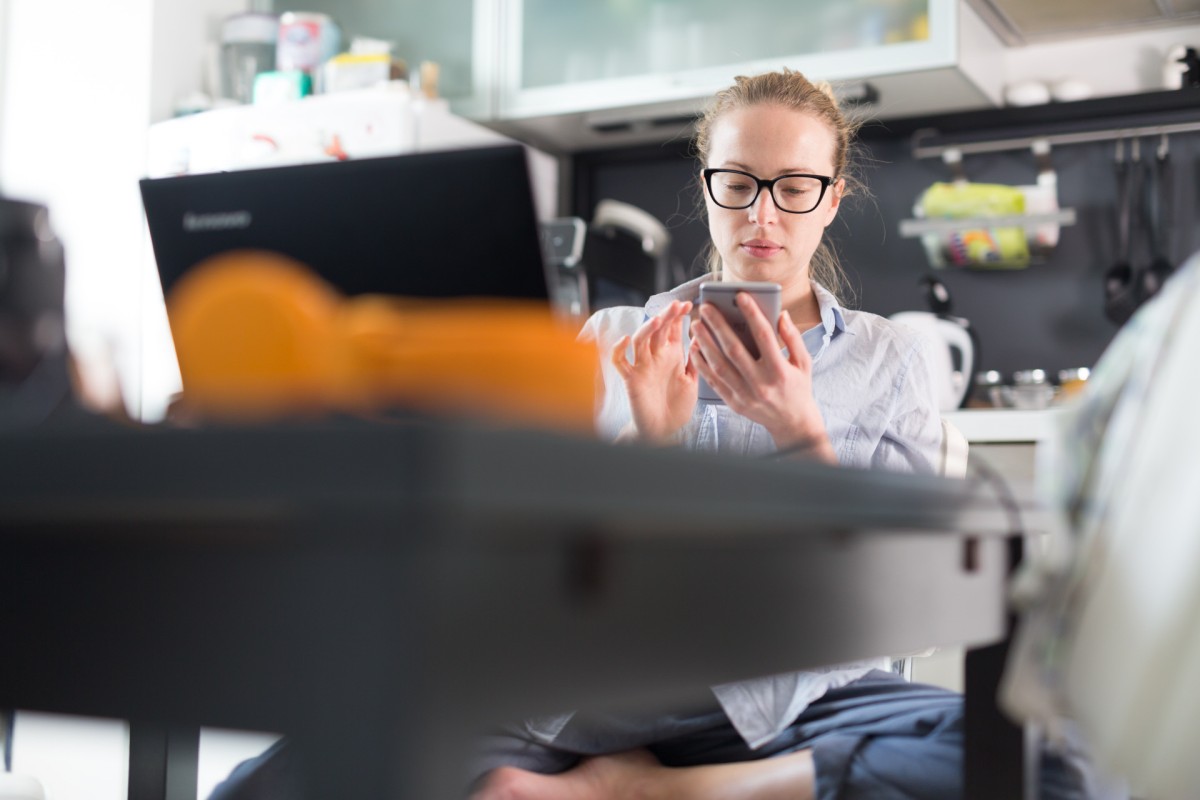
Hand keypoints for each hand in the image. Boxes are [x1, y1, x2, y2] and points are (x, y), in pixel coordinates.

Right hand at [611, 300, 696, 443]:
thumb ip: (695, 362)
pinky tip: (625, 340)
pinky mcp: (631, 379)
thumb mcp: (693, 383)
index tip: (690, 305)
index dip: (679, 316)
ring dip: (647, 329)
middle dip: (666, 316)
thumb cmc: (676, 408)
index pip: (673, 330)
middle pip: (658, 330)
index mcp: (672, 357)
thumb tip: (700, 339)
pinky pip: (620, 361)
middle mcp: (656, 358)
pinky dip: (619, 349)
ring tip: (658, 320)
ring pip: (640, 341)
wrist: (664, 432)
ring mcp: (642, 367)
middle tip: (677, 305)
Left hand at [690, 293, 835, 461]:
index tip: (740, 296)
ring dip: (705, 344)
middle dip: (718, 326)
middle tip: (705, 307)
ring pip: (719, 366)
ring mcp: (745, 395)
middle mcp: (761, 383)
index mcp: (780, 370)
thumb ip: (792, 338)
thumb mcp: (803, 362)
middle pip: (734, 350)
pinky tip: (695, 349)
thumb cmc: (798, 387)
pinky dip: (702, 365)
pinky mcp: (734, 403)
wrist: (792, 423)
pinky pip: (714, 382)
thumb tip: (781, 314)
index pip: (764, 337)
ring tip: (696, 326)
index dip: (752, 314)